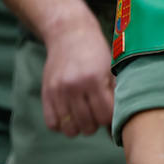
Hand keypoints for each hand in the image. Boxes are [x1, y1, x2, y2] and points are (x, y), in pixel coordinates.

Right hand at [42, 16, 114, 136]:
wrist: (69, 34)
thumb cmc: (95, 52)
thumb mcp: (110, 68)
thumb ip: (114, 93)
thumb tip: (117, 122)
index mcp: (94, 79)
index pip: (105, 115)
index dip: (110, 117)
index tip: (110, 110)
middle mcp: (74, 86)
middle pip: (88, 125)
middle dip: (96, 124)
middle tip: (97, 113)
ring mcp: (58, 91)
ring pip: (70, 129)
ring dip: (80, 127)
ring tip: (84, 116)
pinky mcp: (46, 94)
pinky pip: (52, 123)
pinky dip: (62, 125)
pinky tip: (70, 115)